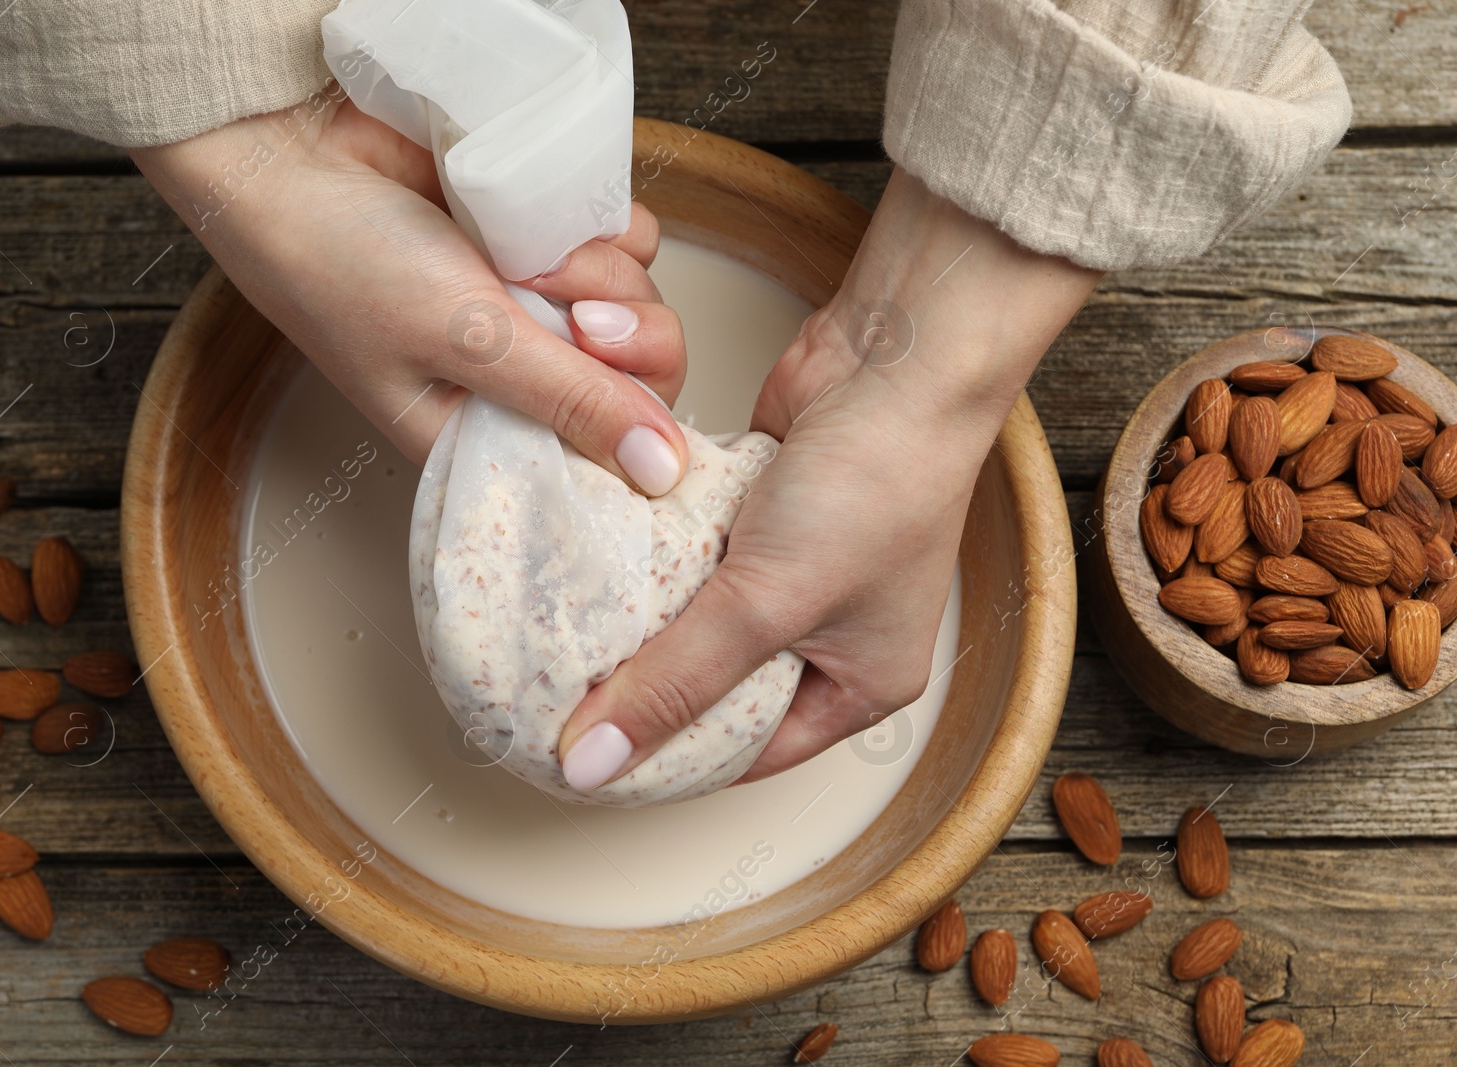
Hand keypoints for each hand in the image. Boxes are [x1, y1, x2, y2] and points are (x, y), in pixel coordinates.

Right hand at [130, 89, 687, 493]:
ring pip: (642, 298)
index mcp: (495, 434)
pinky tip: (526, 220)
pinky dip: (590, 222)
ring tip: (515, 257)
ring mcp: (545, 302)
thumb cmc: (342, 264)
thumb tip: (662, 471)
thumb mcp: (463, 345)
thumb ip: (570, 401)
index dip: (635, 422)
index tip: (611, 378)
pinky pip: (626, 235)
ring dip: (595, 270)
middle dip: (624, 338)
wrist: (293, 149)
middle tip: (569, 314)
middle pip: (646, 376)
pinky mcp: (552, 235)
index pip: (611, 457)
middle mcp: (529, 375)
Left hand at [557, 169, 1100, 789]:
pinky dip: (653, 553)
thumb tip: (592, 761)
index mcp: (859, 687)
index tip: (582, 761)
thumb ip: (676, 680)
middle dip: (645, 685)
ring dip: (643, 614)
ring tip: (561, 635)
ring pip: (695, 615)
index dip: (662, 761)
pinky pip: (691, 552)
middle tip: (556, 699)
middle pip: (713, 686)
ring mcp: (795, 569)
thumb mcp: (768, 603)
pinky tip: (599, 561)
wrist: (899, 356)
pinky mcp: (760, 511)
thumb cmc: (874, 486)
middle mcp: (830, 635)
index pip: (742, 754)